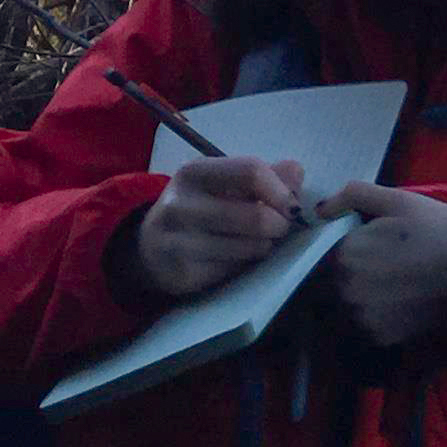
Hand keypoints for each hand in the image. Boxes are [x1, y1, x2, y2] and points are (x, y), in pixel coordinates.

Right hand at [131, 158, 304, 300]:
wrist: (149, 247)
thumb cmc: (198, 208)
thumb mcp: (222, 184)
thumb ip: (262, 176)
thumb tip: (297, 172)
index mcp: (194, 173)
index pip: (250, 171)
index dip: (281, 190)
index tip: (293, 205)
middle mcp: (180, 205)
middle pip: (256, 217)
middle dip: (280, 225)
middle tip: (281, 227)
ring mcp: (178, 242)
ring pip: (249, 247)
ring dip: (265, 245)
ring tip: (258, 241)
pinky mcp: (183, 275)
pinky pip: (235, 270)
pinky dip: (245, 264)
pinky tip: (236, 257)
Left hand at [322, 182, 446, 352]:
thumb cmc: (441, 229)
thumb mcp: (400, 200)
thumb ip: (354, 195)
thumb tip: (320, 208)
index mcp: (347, 253)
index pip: (332, 251)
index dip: (355, 245)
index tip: (380, 243)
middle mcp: (348, 290)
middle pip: (340, 279)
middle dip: (359, 270)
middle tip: (393, 262)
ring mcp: (363, 317)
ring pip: (353, 302)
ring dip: (367, 294)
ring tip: (400, 283)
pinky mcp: (381, 337)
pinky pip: (369, 323)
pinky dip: (381, 314)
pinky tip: (405, 301)